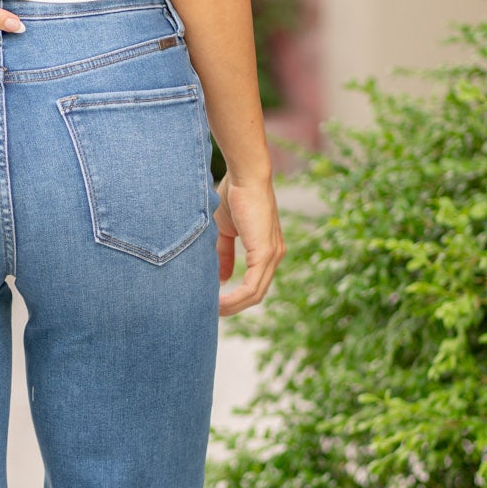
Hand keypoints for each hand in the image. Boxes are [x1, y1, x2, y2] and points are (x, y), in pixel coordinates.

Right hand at [215, 174, 285, 316]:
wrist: (244, 175)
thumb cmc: (234, 195)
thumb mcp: (225, 230)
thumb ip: (224, 254)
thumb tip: (222, 278)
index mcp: (267, 250)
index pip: (255, 283)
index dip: (236, 297)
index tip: (214, 302)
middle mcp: (275, 255)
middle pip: (256, 294)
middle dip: (234, 306)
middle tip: (211, 312)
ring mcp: (273, 256)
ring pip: (255, 294)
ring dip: (233, 306)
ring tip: (212, 311)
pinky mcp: (266, 254)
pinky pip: (252, 286)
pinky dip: (235, 298)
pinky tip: (218, 302)